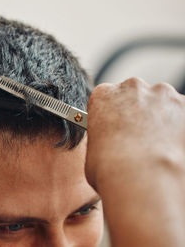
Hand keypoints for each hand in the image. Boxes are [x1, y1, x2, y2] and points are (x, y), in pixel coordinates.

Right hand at [85, 78, 184, 245]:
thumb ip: (102, 138)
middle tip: (139, 139)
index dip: (113, 113)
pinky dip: (179, 130)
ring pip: (163, 104)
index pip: (107, 96)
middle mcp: (133, 89)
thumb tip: (109, 145)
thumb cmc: (114, 168)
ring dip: (162, 120)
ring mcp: (163, 95)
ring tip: (159, 147)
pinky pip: (183, 116)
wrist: (145, 179)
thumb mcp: (93, 151)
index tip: (116, 126)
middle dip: (139, 113)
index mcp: (104, 95)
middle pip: (137, 95)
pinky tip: (173, 149)